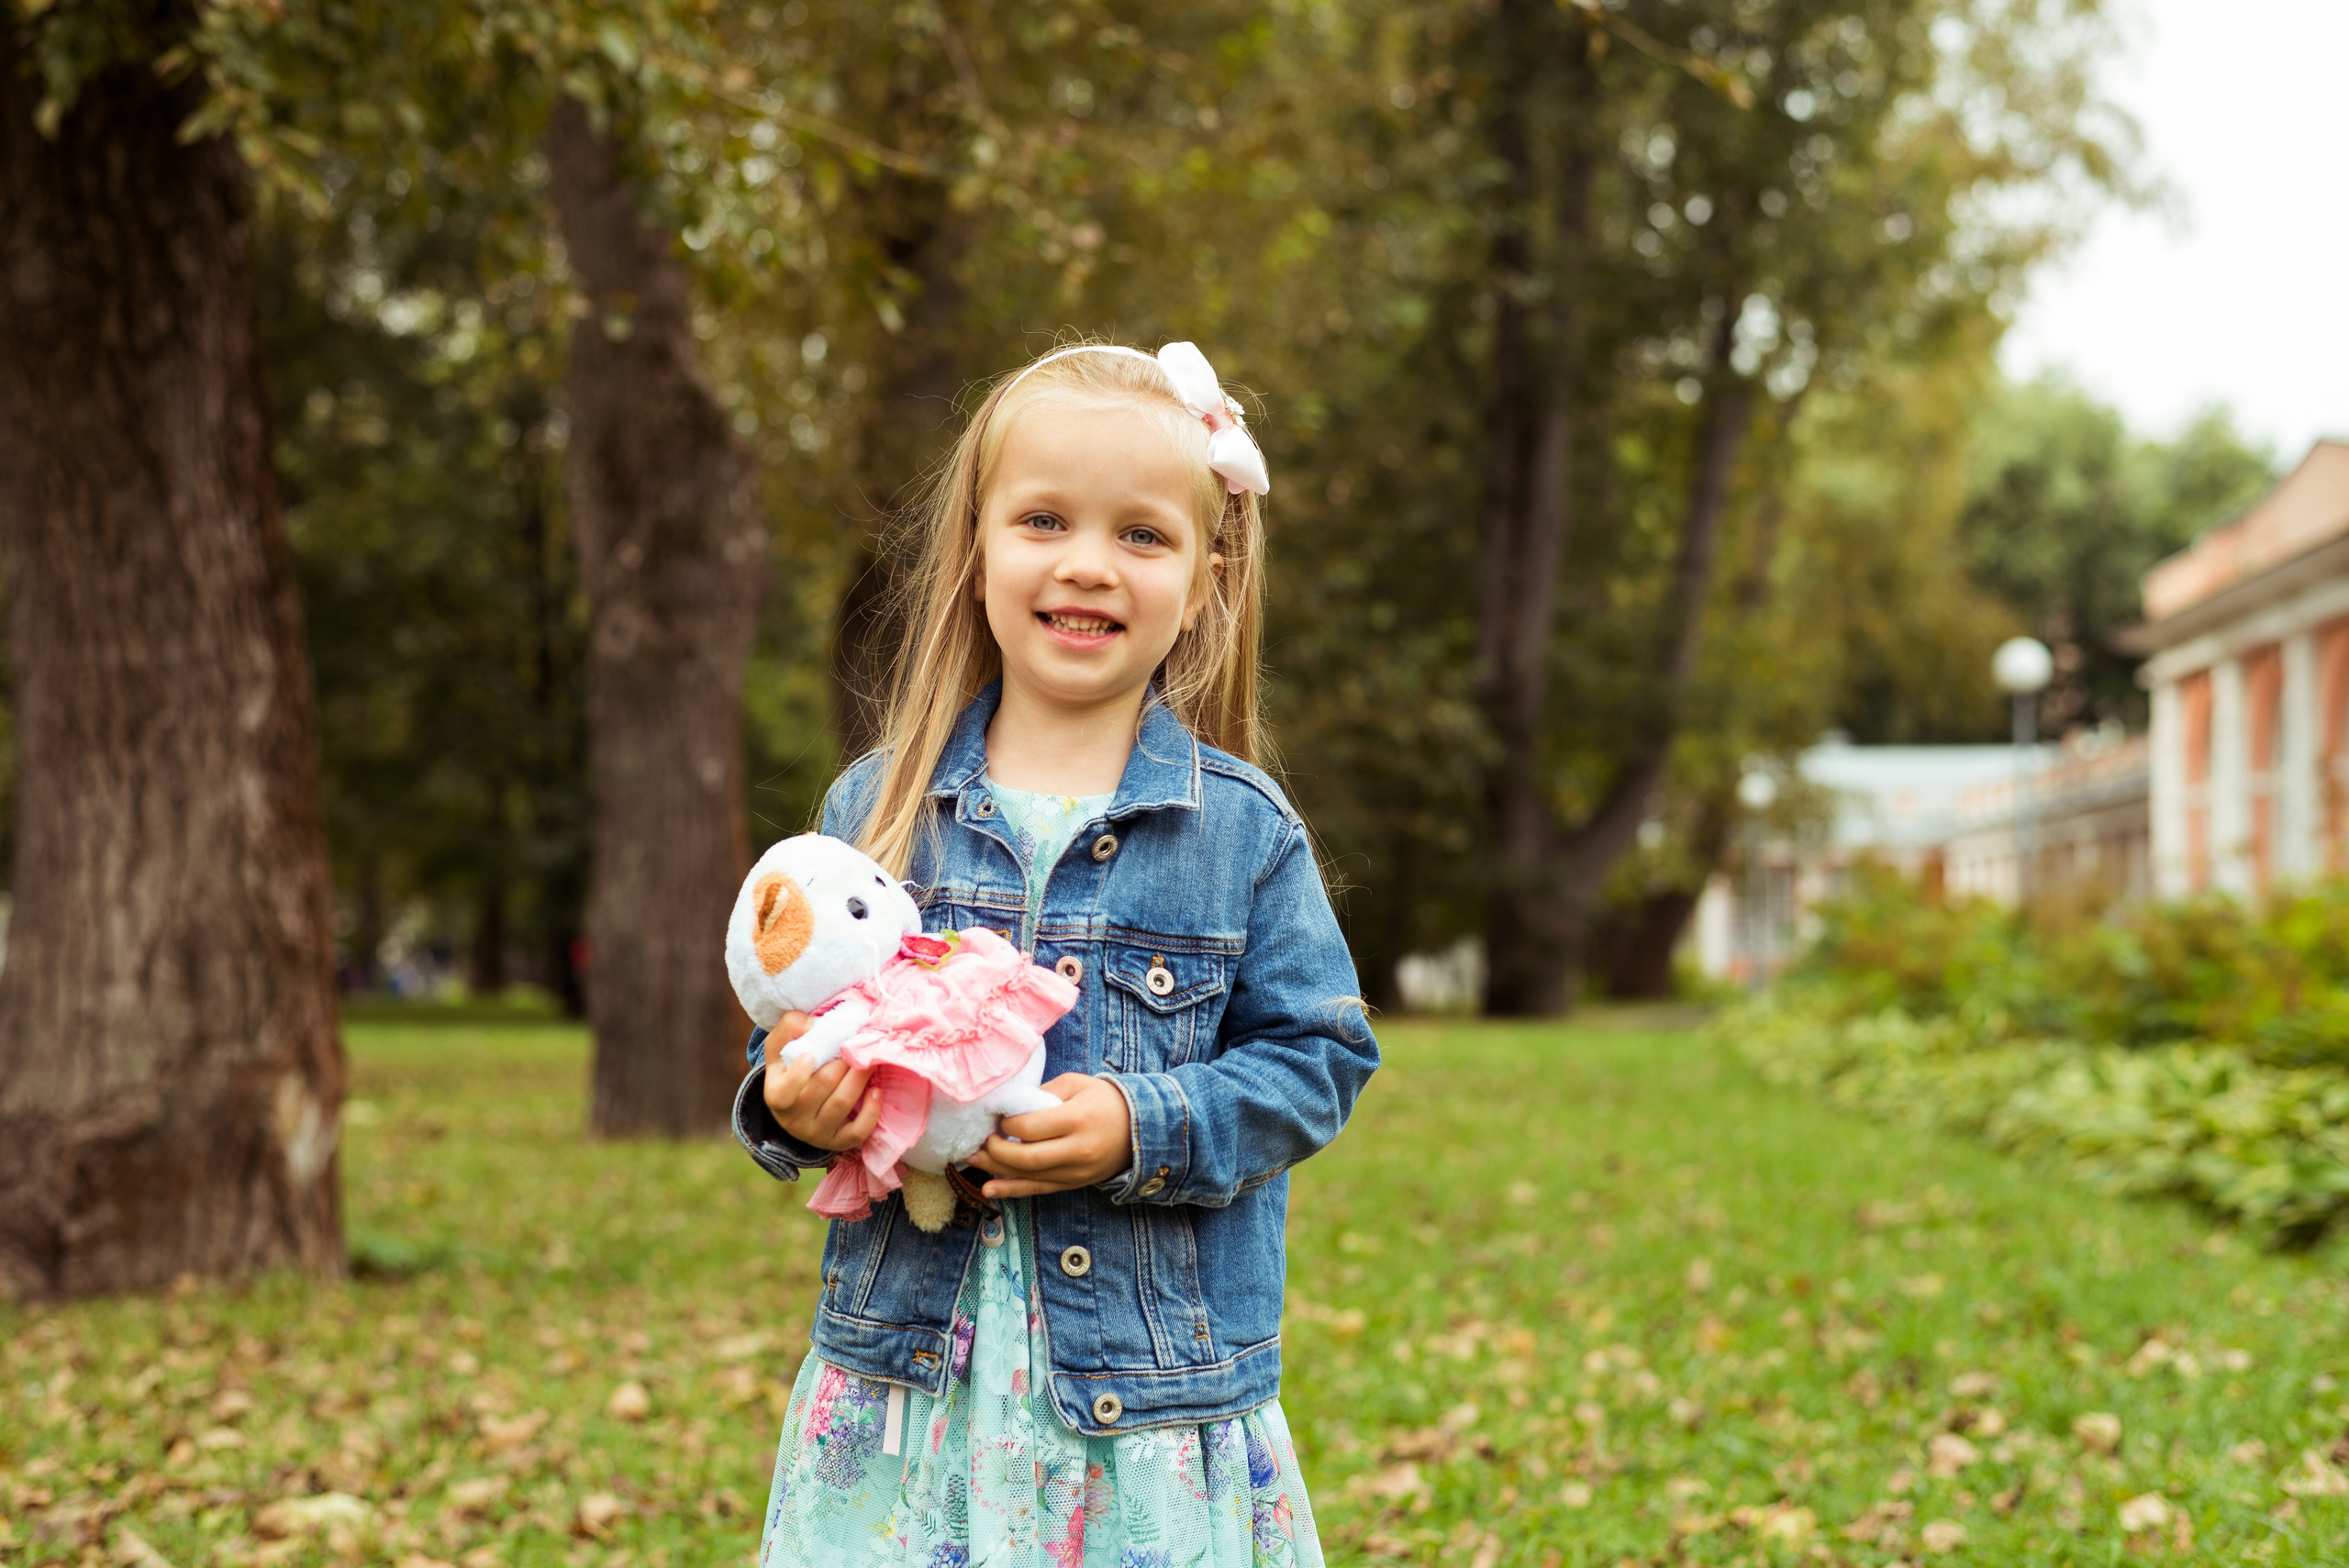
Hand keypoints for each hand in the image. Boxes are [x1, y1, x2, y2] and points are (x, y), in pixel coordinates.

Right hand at [760, 1012, 881, 1152]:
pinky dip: (871, 1111)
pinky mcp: (838, 1142)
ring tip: (869, 1060)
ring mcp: (816, 1134)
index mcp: (775, 1095)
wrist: (799, 1100)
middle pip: (821, 1088)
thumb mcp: (781, 1045)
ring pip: (841, 1104)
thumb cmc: (791, 1066)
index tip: (812, 1055)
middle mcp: (793, 1120)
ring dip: (858, 1078)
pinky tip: (876, 1090)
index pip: (783, 1093)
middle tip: (855, 1045)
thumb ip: (791, 1026)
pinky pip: (857, 1132)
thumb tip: (816, 1024)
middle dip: (841, 1063)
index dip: (798, 1075)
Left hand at [966, 1074, 1132, 1198]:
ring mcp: (1076, 1172)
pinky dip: (1012, 1190)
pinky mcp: (1074, 1184)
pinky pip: (1039, 1190)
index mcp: (1077, 1119)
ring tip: (972, 1160)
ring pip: (1029, 1176)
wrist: (1140, 1128)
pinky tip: (989, 1190)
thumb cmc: (1104, 1100)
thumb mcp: (1075, 1084)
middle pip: (1026, 1157)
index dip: (1006, 1123)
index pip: (1030, 1127)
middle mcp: (1077, 1149)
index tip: (997, 1116)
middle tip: (980, 1140)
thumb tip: (1009, 1107)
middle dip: (996, 1150)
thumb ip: (1042, 1094)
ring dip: (996, 1169)